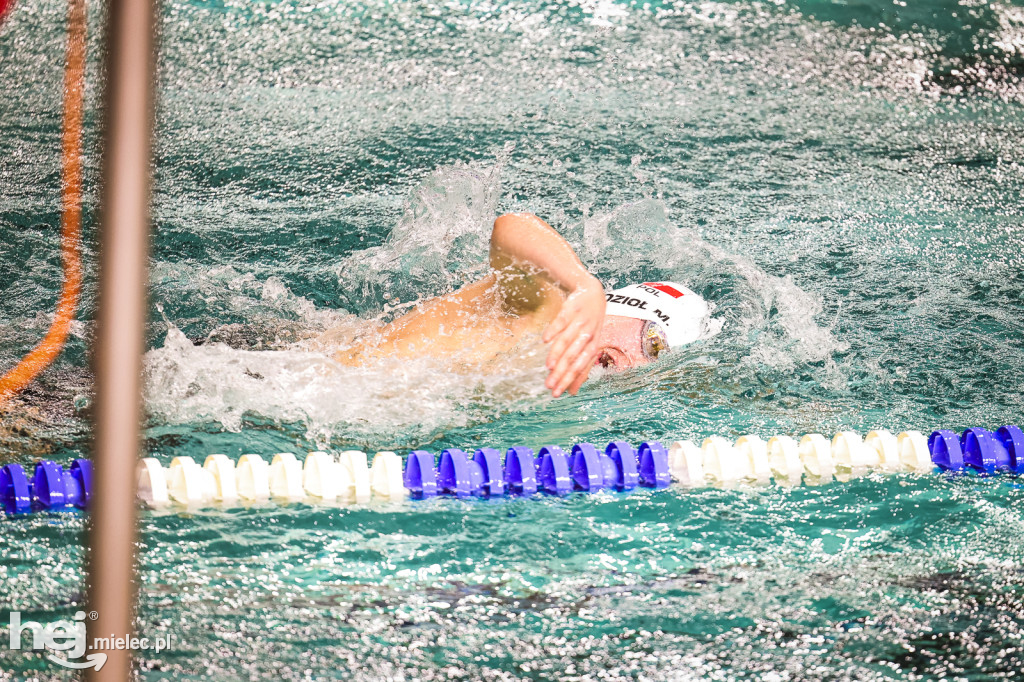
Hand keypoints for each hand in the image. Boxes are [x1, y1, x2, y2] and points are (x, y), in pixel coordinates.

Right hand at [542, 276, 604, 397]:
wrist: (593, 292)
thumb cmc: (590, 324)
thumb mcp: (590, 344)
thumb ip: (582, 368)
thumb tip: (573, 392)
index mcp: (593, 345)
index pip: (580, 367)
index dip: (569, 381)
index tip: (557, 394)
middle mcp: (588, 335)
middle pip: (573, 357)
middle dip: (561, 373)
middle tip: (549, 386)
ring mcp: (580, 322)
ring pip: (567, 340)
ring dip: (557, 354)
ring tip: (548, 367)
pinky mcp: (571, 309)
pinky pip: (561, 321)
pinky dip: (554, 330)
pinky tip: (545, 340)